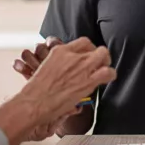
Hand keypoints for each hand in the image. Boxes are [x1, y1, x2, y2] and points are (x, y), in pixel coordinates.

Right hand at [0, 38, 115, 144]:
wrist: (34, 102)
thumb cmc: (36, 90)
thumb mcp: (45, 67)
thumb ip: (59, 63)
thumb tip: (67, 67)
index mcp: (60, 51)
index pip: (83, 42)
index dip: (90, 49)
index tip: (90, 55)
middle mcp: (71, 56)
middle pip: (95, 47)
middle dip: (99, 54)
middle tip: (99, 63)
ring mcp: (80, 67)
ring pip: (103, 55)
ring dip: (106, 62)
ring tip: (105, 69)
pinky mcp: (87, 81)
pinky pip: (107, 72)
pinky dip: (111, 74)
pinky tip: (108, 78)